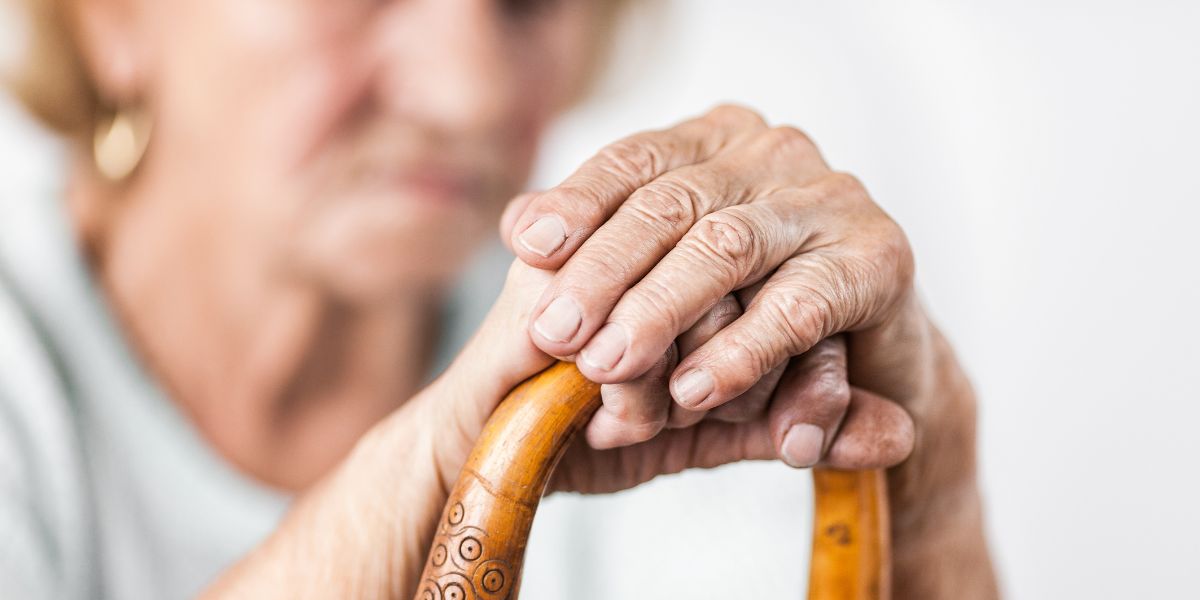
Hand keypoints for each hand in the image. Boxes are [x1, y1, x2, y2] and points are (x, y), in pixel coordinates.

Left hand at [500, 104, 919, 468]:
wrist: (864, 377)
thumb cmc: (743, 320)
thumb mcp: (666, 281)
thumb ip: (606, 247)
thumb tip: (517, 225)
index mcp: (717, 140)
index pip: (635, 159)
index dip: (577, 202)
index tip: (526, 247)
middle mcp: (774, 152)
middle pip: (671, 202)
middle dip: (604, 272)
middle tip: (555, 333)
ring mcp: (830, 198)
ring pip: (725, 246)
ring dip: (659, 312)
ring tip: (608, 367)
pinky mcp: (879, 259)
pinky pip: (797, 305)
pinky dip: (739, 351)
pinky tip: (693, 390)